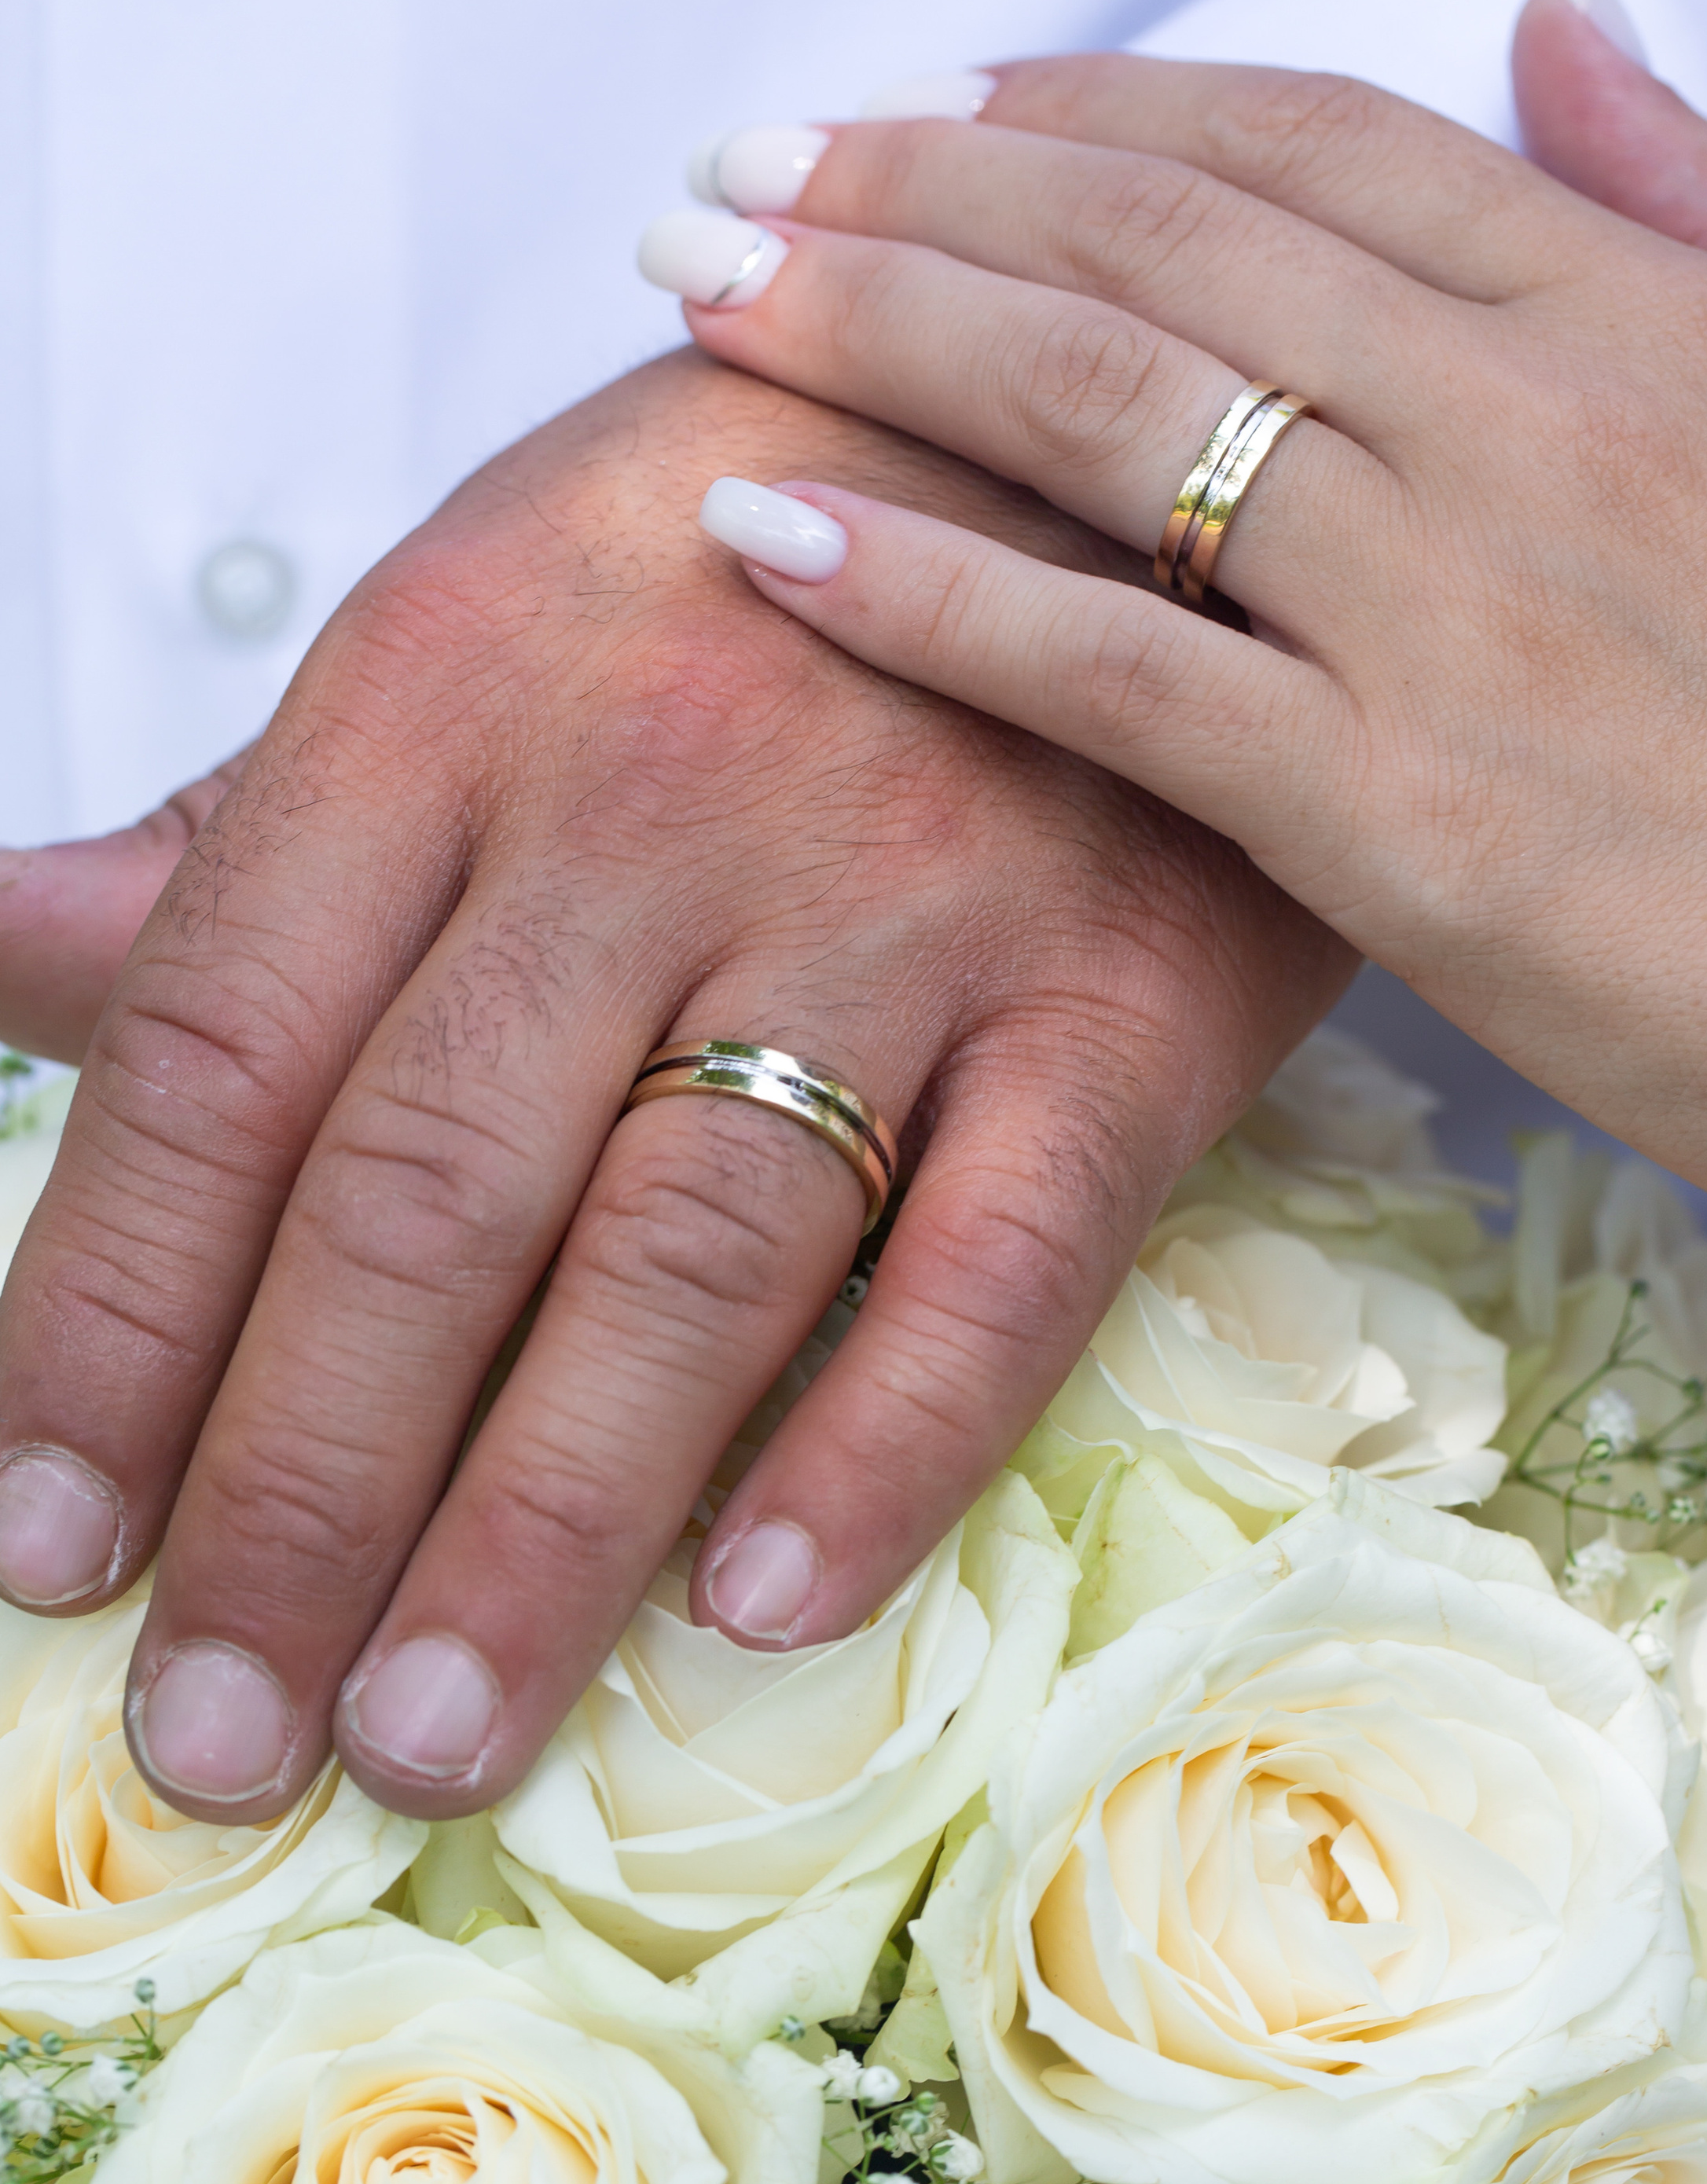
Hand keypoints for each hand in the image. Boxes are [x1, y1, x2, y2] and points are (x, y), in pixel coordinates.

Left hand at [0, 348, 1348, 1823]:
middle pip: (430, 1198)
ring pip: (690, 1257)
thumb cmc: (748, 560)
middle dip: (297, 1496)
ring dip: (542, 1527)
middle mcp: (651, 808)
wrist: (1122, 440)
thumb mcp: (466, 633)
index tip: (45, 1545)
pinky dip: (884, 1441)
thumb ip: (241, 840)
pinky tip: (764, 1607)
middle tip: (216, 1742)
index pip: (223, 1056)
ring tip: (428, 1739)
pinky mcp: (1119, 1005)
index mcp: (441, 704)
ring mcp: (906, 910)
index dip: (111, 1322)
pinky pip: (1001, 1257)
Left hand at [659, 13, 1706, 1308]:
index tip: (941, 108)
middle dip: (922, 185)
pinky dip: (922, 593)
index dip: (1093, 111)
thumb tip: (1561, 29)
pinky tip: (765, 539)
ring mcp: (1450, 611)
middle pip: (1163, 240)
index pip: (1312, 150)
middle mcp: (1520, 422)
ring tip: (705, 293)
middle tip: (744, 173)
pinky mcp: (1398, 813)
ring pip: (1108, 408)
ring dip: (875, 331)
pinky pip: (1113, 668)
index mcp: (1642, 323)